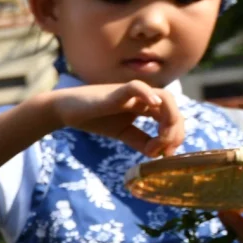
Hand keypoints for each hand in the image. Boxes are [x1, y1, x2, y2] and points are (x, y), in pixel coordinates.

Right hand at [48, 80, 182, 157]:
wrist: (67, 110)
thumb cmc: (94, 118)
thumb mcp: (122, 133)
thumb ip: (140, 140)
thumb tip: (157, 154)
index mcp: (146, 106)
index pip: (171, 118)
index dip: (174, 136)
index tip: (165, 155)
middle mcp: (143, 98)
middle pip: (173, 110)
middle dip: (175, 132)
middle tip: (167, 151)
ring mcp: (132, 94)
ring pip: (164, 98)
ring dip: (170, 119)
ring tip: (162, 138)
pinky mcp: (117, 91)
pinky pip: (137, 87)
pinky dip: (148, 94)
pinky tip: (153, 105)